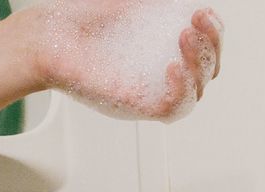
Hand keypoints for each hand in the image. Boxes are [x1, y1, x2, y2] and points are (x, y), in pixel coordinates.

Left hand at [33, 0, 222, 120]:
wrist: (50, 37)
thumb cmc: (81, 18)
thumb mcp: (131, 0)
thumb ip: (157, 0)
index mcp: (165, 48)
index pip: (206, 50)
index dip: (214, 34)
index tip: (204, 12)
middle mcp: (161, 72)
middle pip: (208, 71)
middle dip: (210, 45)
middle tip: (196, 22)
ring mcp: (151, 90)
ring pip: (196, 91)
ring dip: (199, 64)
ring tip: (185, 36)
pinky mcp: (138, 105)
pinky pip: (174, 108)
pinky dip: (182, 90)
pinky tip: (173, 67)